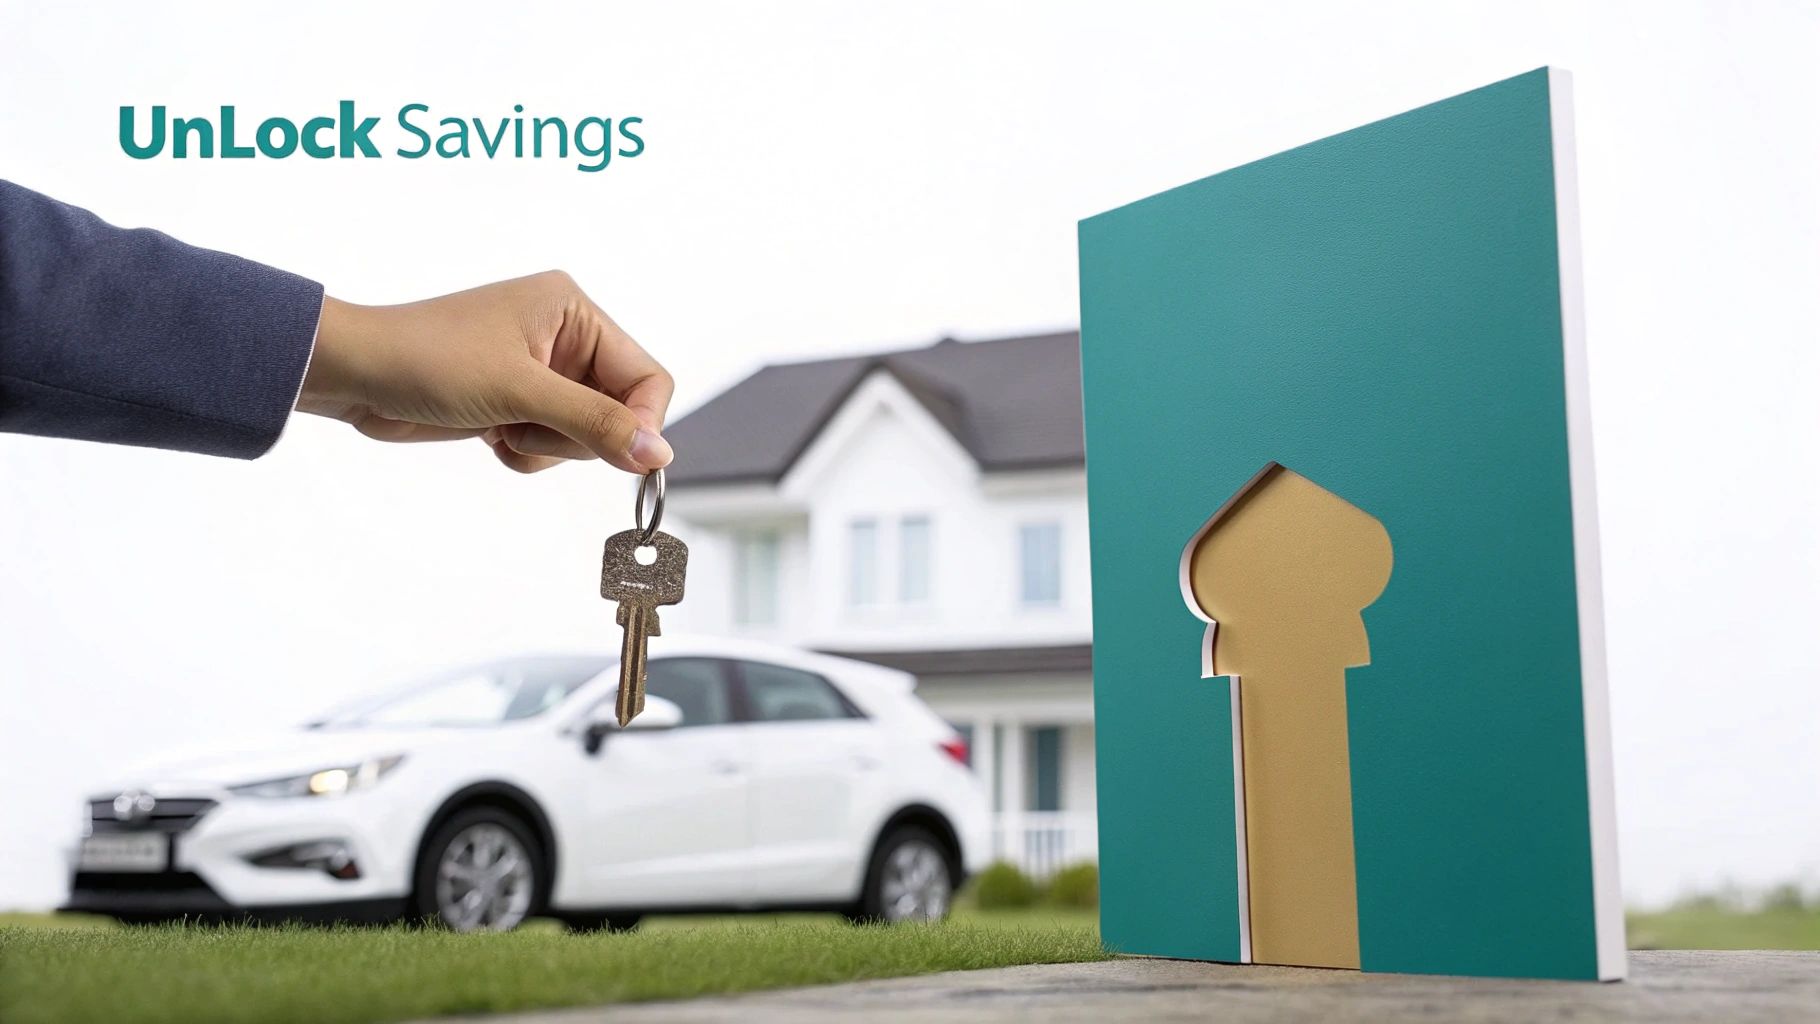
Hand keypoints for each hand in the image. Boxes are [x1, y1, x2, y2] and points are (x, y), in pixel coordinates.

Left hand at [298, 271, 673, 473]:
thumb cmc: (425, 359)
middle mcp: (564, 337)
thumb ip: (596, 423)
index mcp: (574, 311)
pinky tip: (489, 433)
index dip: (639, 422)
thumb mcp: (520, 392)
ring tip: (501, 425)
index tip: (623, 456)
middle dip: (577, 433)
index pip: (647, 377)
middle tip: (529, 425)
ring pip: (585, 434)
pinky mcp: (518, 400)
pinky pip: (551, 444)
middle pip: (618, 410)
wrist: (354, 375)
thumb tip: (658, 454)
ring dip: (546, 445)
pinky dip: (526, 451)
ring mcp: (541, 371)